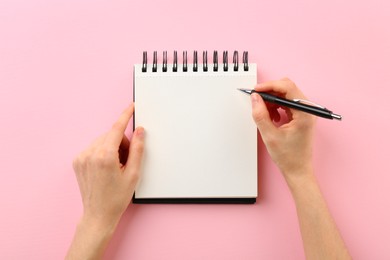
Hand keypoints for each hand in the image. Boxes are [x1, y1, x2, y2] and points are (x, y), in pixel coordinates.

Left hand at [72, 103, 144, 226]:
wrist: (98, 214)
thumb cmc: (116, 198)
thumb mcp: (134, 173)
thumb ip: (137, 149)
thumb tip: (139, 131)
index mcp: (104, 156)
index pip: (117, 129)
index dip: (125, 116)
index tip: (131, 106)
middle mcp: (90, 154)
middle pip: (111, 135)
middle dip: (123, 142)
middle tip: (128, 160)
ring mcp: (81, 157)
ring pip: (102, 140)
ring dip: (113, 147)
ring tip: (116, 166)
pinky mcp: (77, 161)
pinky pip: (94, 147)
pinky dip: (103, 151)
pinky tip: (106, 167)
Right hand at [251, 78, 315, 182]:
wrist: (298, 169)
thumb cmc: (289, 157)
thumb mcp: (269, 136)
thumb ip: (260, 115)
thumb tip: (255, 98)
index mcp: (304, 113)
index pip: (288, 87)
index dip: (270, 85)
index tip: (256, 90)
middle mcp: (308, 109)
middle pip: (287, 88)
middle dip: (270, 92)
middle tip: (257, 100)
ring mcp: (306, 112)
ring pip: (286, 94)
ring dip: (272, 100)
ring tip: (265, 114)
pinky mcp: (301, 115)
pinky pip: (287, 102)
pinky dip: (276, 105)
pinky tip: (272, 117)